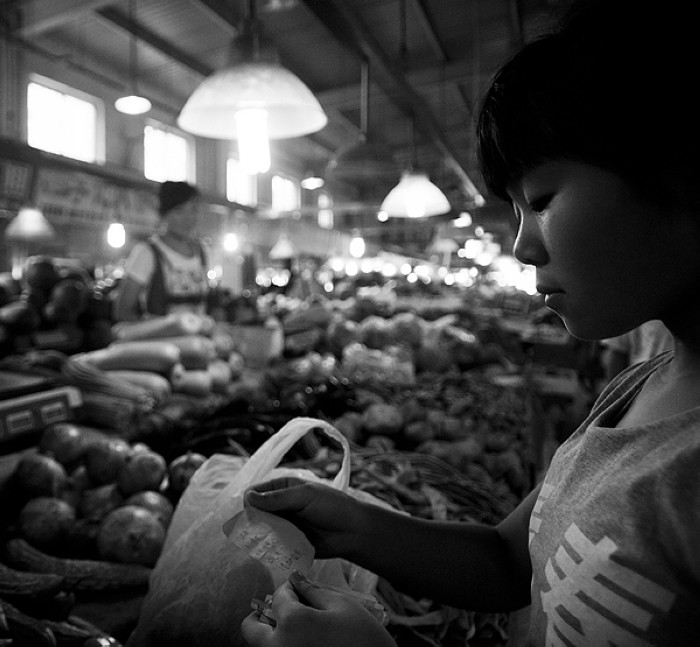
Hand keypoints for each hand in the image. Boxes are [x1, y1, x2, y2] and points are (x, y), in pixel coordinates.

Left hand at [241, 570, 395, 646]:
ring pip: (262, 646)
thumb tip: (296, 580)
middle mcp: (278, 646)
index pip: (278, 596)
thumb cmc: (364, 638)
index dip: (289, 587)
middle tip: (283, 608)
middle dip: (263, 614)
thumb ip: (314, 591)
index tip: (299, 587)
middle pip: (251, 628)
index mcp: (291, 622)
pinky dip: (284, 645)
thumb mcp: (342, 605)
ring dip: (272, 632)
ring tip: (296, 627)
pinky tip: (305, 641)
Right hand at [244, 477, 364, 558]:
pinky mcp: (287, 543)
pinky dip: (268, 548)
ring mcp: (283, 525)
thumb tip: (248, 497)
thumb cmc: (332, 506)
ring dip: (260, 536)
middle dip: (253, 522)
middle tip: (257, 532)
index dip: (250, 502)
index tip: (252, 514)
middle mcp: (280, 506)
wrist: (353, 532)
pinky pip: (271, 546)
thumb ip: (278, 498)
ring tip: (263, 544)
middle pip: (255, 513)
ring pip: (261, 530)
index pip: (255, 492)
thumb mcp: (305, 496)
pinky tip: (268, 553)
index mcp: (283, 487)